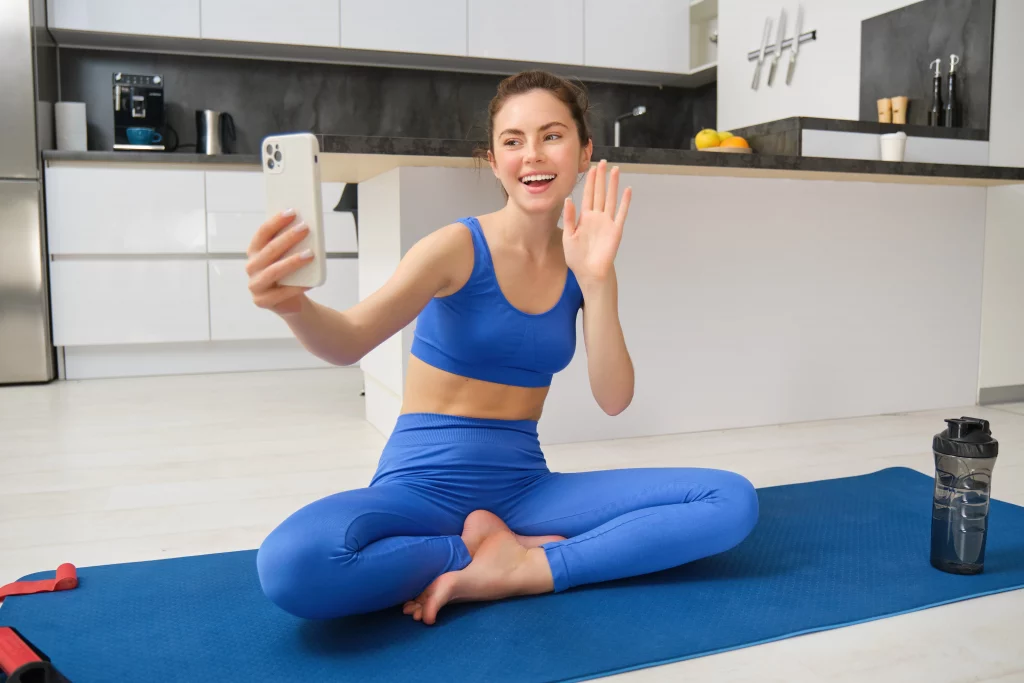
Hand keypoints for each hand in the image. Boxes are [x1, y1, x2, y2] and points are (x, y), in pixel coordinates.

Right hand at [245, 210, 313, 315]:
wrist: (292, 301)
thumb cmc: (291, 274)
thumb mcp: (290, 255)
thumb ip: (292, 242)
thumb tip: (304, 224)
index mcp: (254, 251)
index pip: (263, 233)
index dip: (276, 221)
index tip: (292, 212)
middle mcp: (251, 267)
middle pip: (270, 250)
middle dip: (288, 238)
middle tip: (305, 228)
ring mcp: (255, 285)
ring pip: (274, 271)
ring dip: (292, 262)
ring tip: (310, 254)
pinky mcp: (262, 301)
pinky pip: (280, 293)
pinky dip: (296, 287)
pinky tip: (310, 282)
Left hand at [563, 160, 630, 284]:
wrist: (589, 272)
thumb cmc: (577, 257)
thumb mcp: (568, 236)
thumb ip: (570, 217)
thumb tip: (569, 199)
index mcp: (584, 217)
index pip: (588, 195)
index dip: (590, 181)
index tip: (591, 168)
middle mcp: (597, 217)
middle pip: (600, 193)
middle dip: (601, 178)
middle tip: (603, 162)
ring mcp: (607, 222)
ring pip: (611, 199)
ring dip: (613, 185)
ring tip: (615, 170)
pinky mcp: (616, 230)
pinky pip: (621, 213)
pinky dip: (625, 202)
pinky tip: (627, 190)